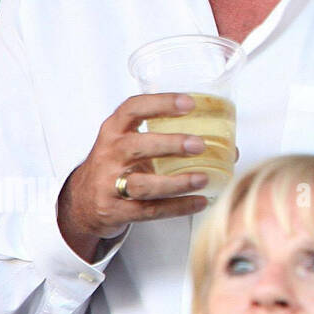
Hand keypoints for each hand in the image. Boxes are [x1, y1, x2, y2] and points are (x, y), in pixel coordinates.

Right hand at [57, 93, 212, 260]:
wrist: (83, 201)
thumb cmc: (119, 165)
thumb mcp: (131, 144)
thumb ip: (169, 139)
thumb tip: (230, 148)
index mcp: (114, 130)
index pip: (132, 109)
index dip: (160, 103)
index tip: (189, 103)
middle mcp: (109, 154)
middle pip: (136, 146)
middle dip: (169, 144)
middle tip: (200, 145)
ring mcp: (109, 184)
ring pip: (142, 185)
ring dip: (176, 183)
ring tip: (203, 179)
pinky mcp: (116, 210)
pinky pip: (150, 211)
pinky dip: (177, 207)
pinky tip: (199, 202)